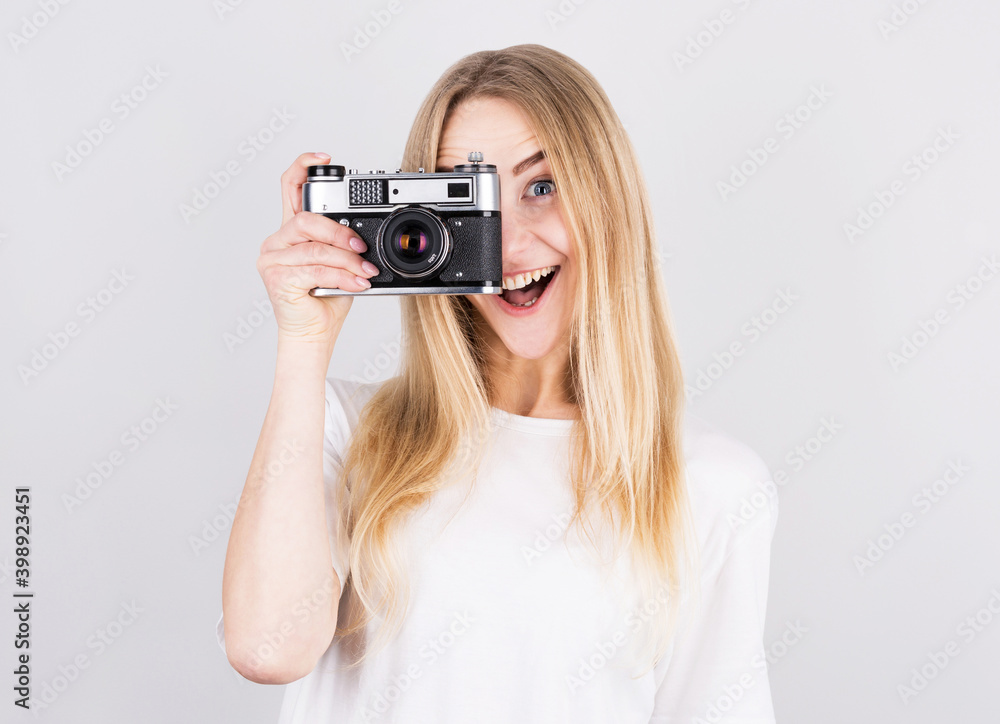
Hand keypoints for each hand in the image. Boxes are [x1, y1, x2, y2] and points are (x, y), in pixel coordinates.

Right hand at [256, 153, 379, 343]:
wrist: (313, 333)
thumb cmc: (325, 299)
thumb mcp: (340, 263)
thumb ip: (344, 244)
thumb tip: (366, 237)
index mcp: (291, 231)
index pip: (290, 186)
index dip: (304, 166)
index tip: (327, 159)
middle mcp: (277, 240)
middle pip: (307, 219)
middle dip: (340, 233)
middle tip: (361, 249)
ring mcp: (272, 258)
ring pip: (314, 247)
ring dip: (346, 260)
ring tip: (364, 273)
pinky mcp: (276, 277)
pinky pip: (315, 270)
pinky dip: (341, 277)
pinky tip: (356, 284)